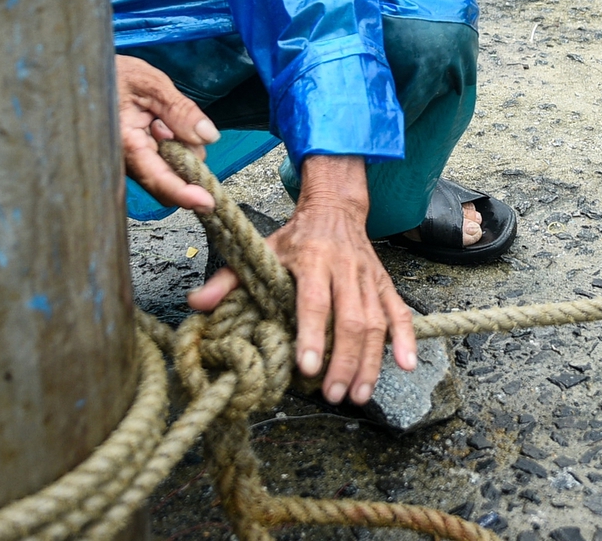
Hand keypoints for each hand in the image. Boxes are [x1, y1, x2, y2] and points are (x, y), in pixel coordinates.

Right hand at [116, 55, 219, 211]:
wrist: (88, 74)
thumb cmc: (111, 75)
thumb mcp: (150, 84)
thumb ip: (180, 110)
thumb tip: (208, 136)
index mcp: (126, 144)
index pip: (159, 179)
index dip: (184, 194)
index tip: (207, 202)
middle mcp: (126, 161)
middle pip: (171, 178)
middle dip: (185, 156)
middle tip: (169, 120)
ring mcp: (130, 162)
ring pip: (169, 168)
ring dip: (177, 145)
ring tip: (156, 116)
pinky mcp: (135, 158)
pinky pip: (162, 159)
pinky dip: (169, 143)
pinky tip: (155, 123)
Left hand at [189, 155, 416, 404]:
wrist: (335, 207)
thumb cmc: (294, 237)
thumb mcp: (260, 249)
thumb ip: (229, 279)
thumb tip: (196, 303)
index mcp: (311, 259)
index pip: (314, 301)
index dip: (312, 334)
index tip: (308, 367)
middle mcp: (344, 268)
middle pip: (349, 318)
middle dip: (343, 360)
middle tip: (332, 395)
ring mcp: (369, 277)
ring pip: (375, 322)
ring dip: (369, 361)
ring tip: (359, 395)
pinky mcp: (385, 283)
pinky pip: (400, 312)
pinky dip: (405, 338)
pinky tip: (405, 365)